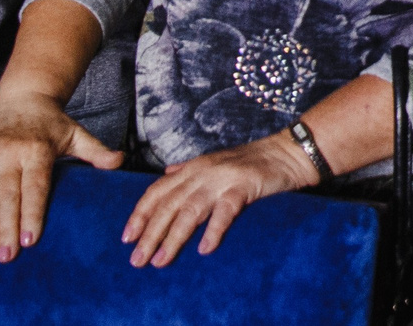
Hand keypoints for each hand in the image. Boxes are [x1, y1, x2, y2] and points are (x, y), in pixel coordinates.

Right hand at [0, 93, 123, 258]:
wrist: (22, 97)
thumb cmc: (52, 123)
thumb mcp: (76, 134)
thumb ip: (96, 151)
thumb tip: (119, 161)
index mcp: (38, 149)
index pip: (35, 187)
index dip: (32, 214)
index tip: (31, 240)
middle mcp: (10, 152)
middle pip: (8, 195)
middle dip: (7, 227)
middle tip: (8, 255)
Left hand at [122, 137, 313, 267]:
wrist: (286, 153)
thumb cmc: (250, 162)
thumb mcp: (214, 162)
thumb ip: (188, 170)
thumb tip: (165, 175)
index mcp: (193, 167)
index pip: (157, 191)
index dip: (140, 214)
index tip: (127, 237)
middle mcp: (202, 172)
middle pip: (168, 205)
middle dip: (149, 233)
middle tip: (137, 260)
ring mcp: (222, 178)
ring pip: (190, 210)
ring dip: (172, 237)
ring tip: (161, 260)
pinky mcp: (244, 186)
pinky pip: (224, 211)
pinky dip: (213, 230)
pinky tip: (203, 249)